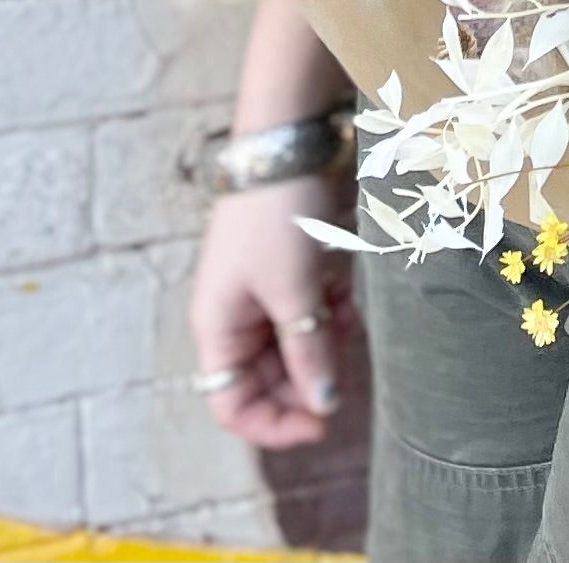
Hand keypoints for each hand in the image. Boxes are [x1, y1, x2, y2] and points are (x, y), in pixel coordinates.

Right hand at [188, 168, 359, 447]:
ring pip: (297, 346)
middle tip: (346, 372)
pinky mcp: (295, 268)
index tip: (320, 423)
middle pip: (270, 378)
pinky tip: (349, 304)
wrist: (291, 143)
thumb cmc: (277, 219)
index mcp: (219, 327)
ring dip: (326, 346)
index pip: (232, 403)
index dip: (273, 424)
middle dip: (309, 381)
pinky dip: (334, 315)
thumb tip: (322, 406)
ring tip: (346, 323)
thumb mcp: (294, 292)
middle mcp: (238, 315)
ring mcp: (266, 290)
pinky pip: (314, 312)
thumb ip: (309, 353)